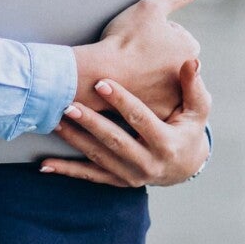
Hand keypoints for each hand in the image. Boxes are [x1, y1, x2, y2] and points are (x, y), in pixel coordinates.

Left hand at [40, 59, 211, 187]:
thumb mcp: (199, 108)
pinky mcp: (118, 182)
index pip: (141, 120)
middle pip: (114, 141)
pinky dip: (67, 170)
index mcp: (167, 144)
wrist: (186, 166)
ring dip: (74, 140)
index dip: (121, 101)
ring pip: (98, 158)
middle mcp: (148, 164)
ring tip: (54, 120)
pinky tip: (45, 164)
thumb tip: (191, 61)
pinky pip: (89, 177)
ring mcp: (131, 176)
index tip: (101, 82)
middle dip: (90, 122)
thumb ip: (193, 85)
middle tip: (68, 104)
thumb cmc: (190, 128)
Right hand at [71, 0, 205, 116]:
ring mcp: (172, 98)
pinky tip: (128, 90)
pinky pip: (151, 102)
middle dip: (155, 58)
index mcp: (189, 49)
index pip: (174, 36)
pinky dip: (142, 96)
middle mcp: (186, 76)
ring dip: (150, 78)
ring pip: (161, 82)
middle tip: (132, 56)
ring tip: (128, 73)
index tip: (139, 38)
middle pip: (170, 61)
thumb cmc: (124, 39)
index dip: (154, 34)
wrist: (98, 74)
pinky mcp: (156, 114)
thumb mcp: (152, 6)